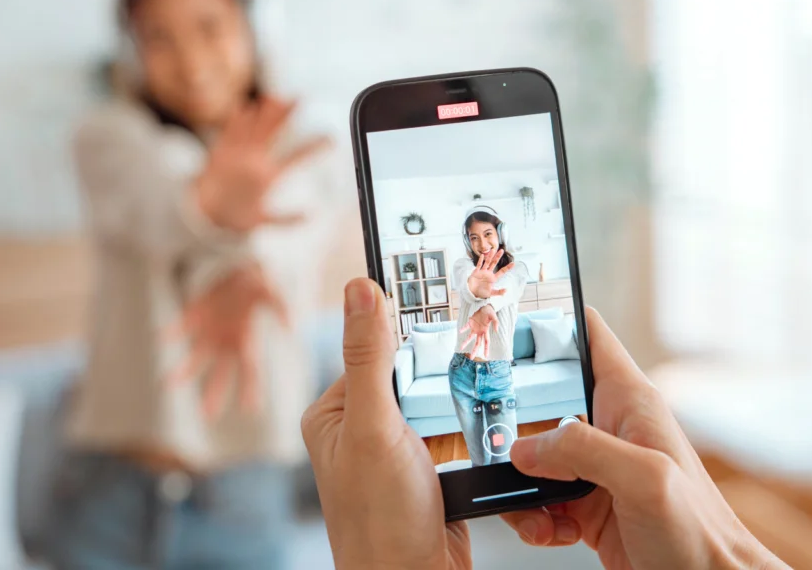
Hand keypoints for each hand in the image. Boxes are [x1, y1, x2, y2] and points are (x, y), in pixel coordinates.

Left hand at [165, 263, 286, 418]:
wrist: (240, 266)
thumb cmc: (260, 281)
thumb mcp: (272, 292)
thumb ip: (281, 309)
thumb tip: (292, 329)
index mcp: (248, 339)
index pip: (251, 370)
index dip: (251, 389)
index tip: (251, 410)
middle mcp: (228, 341)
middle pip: (221, 373)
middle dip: (214, 393)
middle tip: (207, 416)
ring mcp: (210, 331)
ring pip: (196, 357)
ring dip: (183, 371)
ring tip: (166, 385)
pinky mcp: (196, 316)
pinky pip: (182, 328)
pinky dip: (173, 332)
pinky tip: (161, 338)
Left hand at [196, 96, 330, 232]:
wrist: (202, 214)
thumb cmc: (232, 218)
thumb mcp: (262, 221)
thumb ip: (287, 218)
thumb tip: (309, 216)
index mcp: (268, 177)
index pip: (298, 157)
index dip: (316, 146)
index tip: (330, 138)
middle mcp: (254, 162)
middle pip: (274, 131)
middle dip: (287, 114)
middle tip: (299, 98)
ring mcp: (237, 154)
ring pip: (253, 126)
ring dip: (264, 110)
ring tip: (275, 97)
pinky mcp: (221, 151)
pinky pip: (230, 130)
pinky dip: (238, 117)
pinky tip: (245, 106)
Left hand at [302, 279, 470, 569]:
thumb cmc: (379, 523)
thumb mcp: (373, 428)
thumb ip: (369, 358)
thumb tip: (359, 289)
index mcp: (333, 413)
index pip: (373, 349)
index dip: (407, 331)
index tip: (441, 301)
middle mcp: (360, 429)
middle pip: (410, 373)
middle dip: (440, 372)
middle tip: (469, 357)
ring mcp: (395, 450)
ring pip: (437, 401)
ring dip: (459, 403)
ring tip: (473, 406)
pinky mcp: (427, 468)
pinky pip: (454, 430)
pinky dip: (471, 430)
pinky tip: (478, 435)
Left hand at [460, 305, 497, 359]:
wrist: (485, 306)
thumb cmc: (490, 311)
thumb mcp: (494, 316)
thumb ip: (496, 323)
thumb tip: (496, 330)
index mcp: (486, 331)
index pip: (486, 342)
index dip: (486, 349)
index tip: (486, 356)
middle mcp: (480, 331)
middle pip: (477, 343)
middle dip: (475, 350)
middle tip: (471, 358)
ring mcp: (475, 328)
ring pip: (470, 337)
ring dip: (465, 342)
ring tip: (461, 347)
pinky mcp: (470, 323)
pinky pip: (466, 327)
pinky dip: (463, 329)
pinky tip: (460, 331)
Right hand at [466, 249, 513, 298]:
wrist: (472, 293)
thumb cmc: (481, 293)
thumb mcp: (491, 293)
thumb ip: (498, 292)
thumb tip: (506, 290)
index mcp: (493, 278)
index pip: (502, 271)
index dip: (507, 268)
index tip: (513, 263)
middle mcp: (489, 273)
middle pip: (494, 263)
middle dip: (498, 257)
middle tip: (502, 250)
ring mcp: (482, 272)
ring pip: (487, 262)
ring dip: (490, 256)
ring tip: (493, 250)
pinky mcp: (476, 272)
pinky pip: (479, 265)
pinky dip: (481, 260)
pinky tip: (483, 255)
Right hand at [499, 308, 788, 569]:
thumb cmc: (702, 536)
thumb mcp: (644, 480)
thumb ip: (584, 450)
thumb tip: (528, 447)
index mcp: (631, 402)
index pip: (588, 335)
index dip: (549, 321)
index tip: (508, 324)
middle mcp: (611, 428)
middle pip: (543, 400)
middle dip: (515, 423)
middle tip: (501, 446)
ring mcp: (598, 468)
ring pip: (534, 456)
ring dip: (521, 484)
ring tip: (535, 509)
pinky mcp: (588, 506)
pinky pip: (541, 499)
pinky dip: (534, 517)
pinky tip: (551, 530)